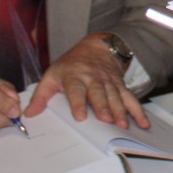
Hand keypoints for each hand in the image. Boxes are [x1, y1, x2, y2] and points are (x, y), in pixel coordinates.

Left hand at [24, 34, 147, 128]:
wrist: (96, 47)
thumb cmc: (72, 65)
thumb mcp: (52, 75)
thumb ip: (41, 95)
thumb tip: (30, 114)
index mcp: (75, 77)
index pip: (76, 90)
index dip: (78, 103)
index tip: (81, 116)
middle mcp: (93, 79)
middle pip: (99, 93)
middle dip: (104, 106)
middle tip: (107, 120)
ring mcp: (109, 82)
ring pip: (116, 96)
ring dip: (121, 110)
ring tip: (123, 124)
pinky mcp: (120, 86)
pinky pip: (130, 98)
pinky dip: (137, 110)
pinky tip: (143, 122)